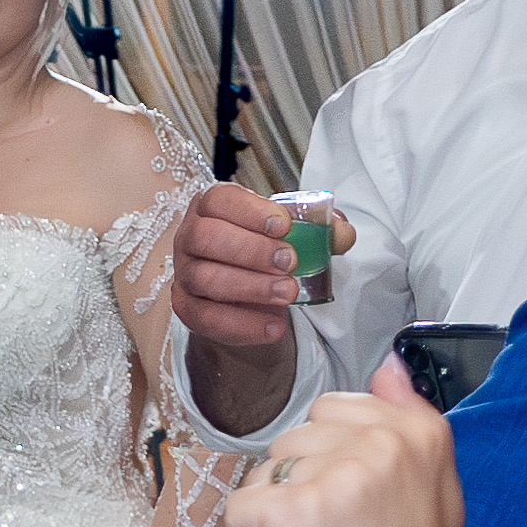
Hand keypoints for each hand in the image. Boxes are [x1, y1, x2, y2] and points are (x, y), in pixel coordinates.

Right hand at [170, 180, 311, 358]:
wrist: (249, 295)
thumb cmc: (268, 251)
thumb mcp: (296, 235)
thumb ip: (322, 230)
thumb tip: (342, 234)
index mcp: (212, 206)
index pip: (219, 200)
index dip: (249, 211)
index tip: (284, 226)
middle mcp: (190, 236)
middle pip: (205, 237)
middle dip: (250, 250)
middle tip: (290, 262)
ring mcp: (184, 274)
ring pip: (205, 279)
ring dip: (250, 287)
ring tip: (288, 293)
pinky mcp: (188, 308)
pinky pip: (207, 318)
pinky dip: (243, 324)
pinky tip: (275, 327)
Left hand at [223, 365, 477, 526]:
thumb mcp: (436, 485)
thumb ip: (409, 420)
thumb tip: (388, 367)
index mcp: (417, 431)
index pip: (332, 411)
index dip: (330, 464)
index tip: (360, 507)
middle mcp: (380, 443)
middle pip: (292, 441)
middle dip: (300, 490)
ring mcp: (337, 475)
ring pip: (264, 473)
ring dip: (277, 518)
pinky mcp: (294, 512)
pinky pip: (239, 508)